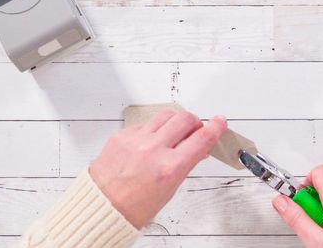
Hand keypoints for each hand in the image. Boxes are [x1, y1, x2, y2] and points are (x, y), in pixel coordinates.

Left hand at [89, 110, 226, 228]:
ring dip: (175, 121)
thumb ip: (186, 164)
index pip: (202, 138)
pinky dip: (153, 129)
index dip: (216, 127)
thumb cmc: (135, 206)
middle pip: (185, 119)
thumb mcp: (170, 188)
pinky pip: (145, 123)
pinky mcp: (122, 135)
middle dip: (194, 122)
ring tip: (174, 132)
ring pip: (166, 115)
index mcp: (170, 168)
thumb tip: (198, 148)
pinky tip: (151, 141)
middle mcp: (153, 150)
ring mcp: (136, 140)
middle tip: (194, 129)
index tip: (220, 121)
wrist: (103, 207)